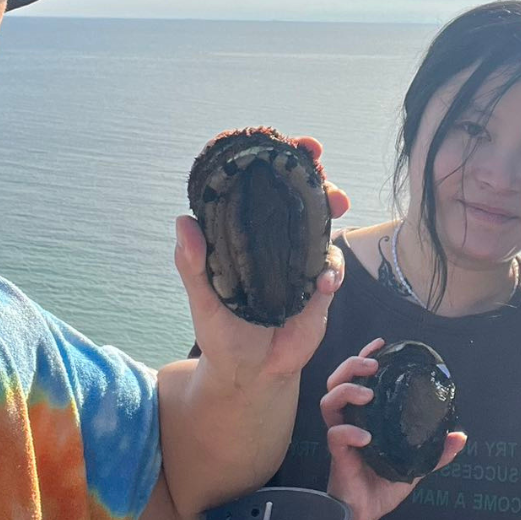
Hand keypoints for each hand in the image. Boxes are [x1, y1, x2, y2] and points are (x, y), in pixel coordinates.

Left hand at [175, 136, 349, 387]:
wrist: (250, 374)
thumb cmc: (223, 332)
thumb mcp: (204, 299)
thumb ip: (194, 264)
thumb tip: (182, 222)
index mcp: (248, 235)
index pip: (265, 190)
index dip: (280, 163)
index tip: (292, 145)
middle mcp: (279, 241)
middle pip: (303, 199)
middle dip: (319, 179)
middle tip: (323, 172)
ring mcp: (303, 262)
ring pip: (325, 225)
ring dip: (332, 210)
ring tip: (338, 204)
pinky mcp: (321, 288)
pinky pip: (332, 270)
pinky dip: (331, 273)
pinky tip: (323, 284)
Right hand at [321, 337, 467, 519]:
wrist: (366, 514)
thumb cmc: (383, 484)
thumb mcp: (414, 463)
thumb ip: (434, 450)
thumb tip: (460, 436)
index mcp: (364, 415)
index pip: (357, 377)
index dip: (364, 357)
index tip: (380, 345)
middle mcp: (349, 420)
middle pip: (337, 381)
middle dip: (352, 367)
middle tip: (372, 367)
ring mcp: (341, 436)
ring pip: (329, 401)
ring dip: (347, 391)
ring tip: (367, 395)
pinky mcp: (337, 455)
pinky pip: (336, 436)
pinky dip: (349, 432)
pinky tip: (366, 437)